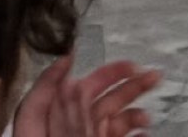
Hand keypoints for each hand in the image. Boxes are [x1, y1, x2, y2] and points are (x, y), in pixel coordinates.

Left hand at [12, 55, 162, 136]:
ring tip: (146, 118)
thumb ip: (46, 87)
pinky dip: (138, 136)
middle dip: (135, 85)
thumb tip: (66, 59)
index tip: (132, 65)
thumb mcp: (32, 115)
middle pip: (112, 100)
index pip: (92, 85)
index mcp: (66, 111)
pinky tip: (144, 134)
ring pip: (121, 122)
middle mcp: (82, 125)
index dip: (112, 72)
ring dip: (137, 115)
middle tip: (156, 76)